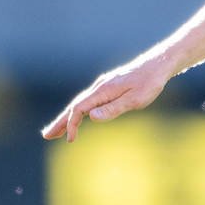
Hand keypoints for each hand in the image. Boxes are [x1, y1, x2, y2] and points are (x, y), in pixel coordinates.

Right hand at [41, 53, 175, 141]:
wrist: (159, 65)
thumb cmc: (150, 83)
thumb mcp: (135, 99)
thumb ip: (113, 109)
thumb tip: (91, 117)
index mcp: (103, 90)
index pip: (79, 108)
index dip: (72, 124)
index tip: (70, 139)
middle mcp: (99, 87)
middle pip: (74, 106)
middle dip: (60, 122)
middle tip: (46, 135)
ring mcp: (103, 87)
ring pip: (81, 104)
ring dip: (68, 118)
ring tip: (56, 131)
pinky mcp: (109, 88)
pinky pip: (89, 102)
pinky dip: (80, 112)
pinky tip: (79, 118)